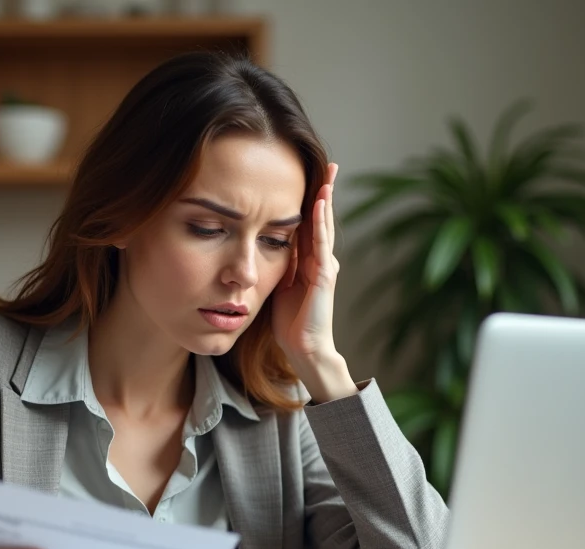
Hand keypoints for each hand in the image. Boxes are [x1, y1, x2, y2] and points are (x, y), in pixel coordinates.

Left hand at [272, 163, 357, 402]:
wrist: (303, 349)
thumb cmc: (289, 323)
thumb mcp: (277, 285)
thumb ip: (274, 265)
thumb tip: (257, 247)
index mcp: (308, 262)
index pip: (308, 223)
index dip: (309, 200)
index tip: (308, 176)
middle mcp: (320, 260)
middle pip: (321, 218)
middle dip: (324, 191)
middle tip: (327, 164)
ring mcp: (325, 267)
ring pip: (325, 226)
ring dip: (326, 200)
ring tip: (327, 175)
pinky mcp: (325, 277)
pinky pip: (321, 245)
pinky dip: (320, 224)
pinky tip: (319, 204)